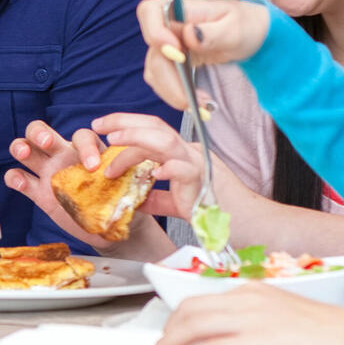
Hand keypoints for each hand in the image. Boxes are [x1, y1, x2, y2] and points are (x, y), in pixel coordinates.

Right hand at [2, 120, 182, 250]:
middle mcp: (64, 158)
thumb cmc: (120, 205)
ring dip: (22, 146)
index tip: (93, 166)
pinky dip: (15, 177)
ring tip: (24, 153)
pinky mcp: (38, 193)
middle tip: (47, 142)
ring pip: (26, 149)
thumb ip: (133, 183)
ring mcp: (49, 174)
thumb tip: (152, 179)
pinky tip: (19, 181)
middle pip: (43, 131)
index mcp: (88, 153)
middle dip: (41, 132)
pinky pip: (19, 178)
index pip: (82, 136)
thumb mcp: (128, 191)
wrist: (111, 230)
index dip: (86, 146)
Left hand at [84, 112, 210, 221]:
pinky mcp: (203, 181)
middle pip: (156, 126)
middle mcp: (189, 153)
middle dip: (124, 122)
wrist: (245, 222)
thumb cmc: (213, 210)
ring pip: (166, 141)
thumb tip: (133, 199)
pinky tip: (154, 173)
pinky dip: (169, 169)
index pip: (153, 130)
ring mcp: (197, 164)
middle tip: (98, 125)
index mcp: (182, 155)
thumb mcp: (176, 202)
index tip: (103, 127)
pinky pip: (185, 169)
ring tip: (113, 142)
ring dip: (137, 138)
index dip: (127, 124)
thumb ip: (156, 198)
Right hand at [135, 0, 270, 109]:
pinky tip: (199, 102)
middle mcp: (170, 26)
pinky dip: (177, 96)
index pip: (150, 11)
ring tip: (202, 106)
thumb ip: (213, 32)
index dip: (155, 33)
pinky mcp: (171, 63)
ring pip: (155, 72)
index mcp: (183, 9)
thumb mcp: (237, 28)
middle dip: (169, 81)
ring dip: (174, 93)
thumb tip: (188, 34)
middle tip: (191, 101)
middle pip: (153, 53)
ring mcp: (168, 45)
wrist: (252, 34)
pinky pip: (163, 82)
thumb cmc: (245, 24)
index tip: (177, 55)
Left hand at [149, 284, 343, 344]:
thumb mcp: (289, 319)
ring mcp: (250, 318)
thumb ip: (262, 324)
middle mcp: (248, 298)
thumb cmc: (332, 337)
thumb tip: (243, 343)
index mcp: (255, 290)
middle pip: (189, 310)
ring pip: (191, 328)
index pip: (203, 299)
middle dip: (166, 332)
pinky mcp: (254, 342)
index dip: (179, 319)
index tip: (168, 335)